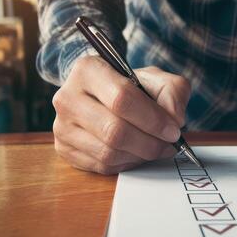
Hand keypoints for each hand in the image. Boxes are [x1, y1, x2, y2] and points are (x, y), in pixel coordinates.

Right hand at [52, 56, 190, 173]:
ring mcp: (62, 125)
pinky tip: (137, 153)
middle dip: (149, 143)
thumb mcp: (156, 78)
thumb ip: (173, 92)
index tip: (173, 130)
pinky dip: (126, 163)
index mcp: (88, 70)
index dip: (153, 119)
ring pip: (108, 153)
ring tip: (156, 148)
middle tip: (169, 145)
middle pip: (114, 131)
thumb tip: (174, 119)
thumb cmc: (130, 86)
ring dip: (140, 155)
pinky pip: (101, 166)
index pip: (122, 99)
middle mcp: (67, 97)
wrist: (102, 95)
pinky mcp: (64, 149)